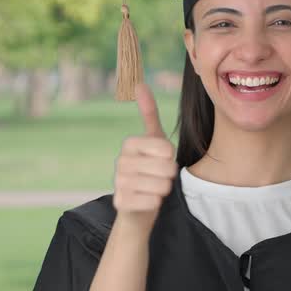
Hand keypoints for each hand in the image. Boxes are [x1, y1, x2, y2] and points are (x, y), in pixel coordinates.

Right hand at [112, 79, 176, 231]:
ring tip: (154, 189)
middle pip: (166, 168)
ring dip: (163, 190)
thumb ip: (149, 114)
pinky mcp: (121, 202)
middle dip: (169, 176)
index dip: (171, 158)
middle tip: (159, 177)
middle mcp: (121, 161)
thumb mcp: (153, 140)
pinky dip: (156, 203)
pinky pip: (152, 202)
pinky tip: (148, 201)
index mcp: (129, 144)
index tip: (162, 160)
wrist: (138, 206)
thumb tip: (140, 84)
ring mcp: (119, 182)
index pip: (166, 149)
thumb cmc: (150, 169)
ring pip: (161, 186)